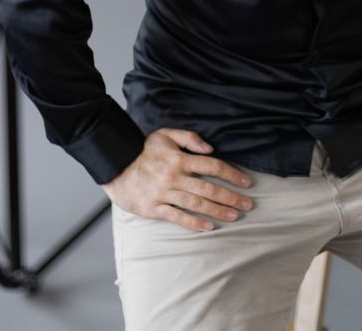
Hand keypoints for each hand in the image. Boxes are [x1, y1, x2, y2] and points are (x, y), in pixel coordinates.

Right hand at [101, 127, 251, 230]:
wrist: (114, 165)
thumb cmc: (142, 150)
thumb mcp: (165, 135)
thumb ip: (189, 138)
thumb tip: (210, 147)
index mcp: (179, 158)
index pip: (212, 166)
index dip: (231, 174)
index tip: (245, 182)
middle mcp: (174, 176)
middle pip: (208, 188)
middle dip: (231, 197)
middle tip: (247, 204)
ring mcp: (164, 193)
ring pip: (196, 203)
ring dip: (217, 210)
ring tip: (234, 216)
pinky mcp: (153, 208)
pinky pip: (177, 217)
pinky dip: (194, 223)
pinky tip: (208, 227)